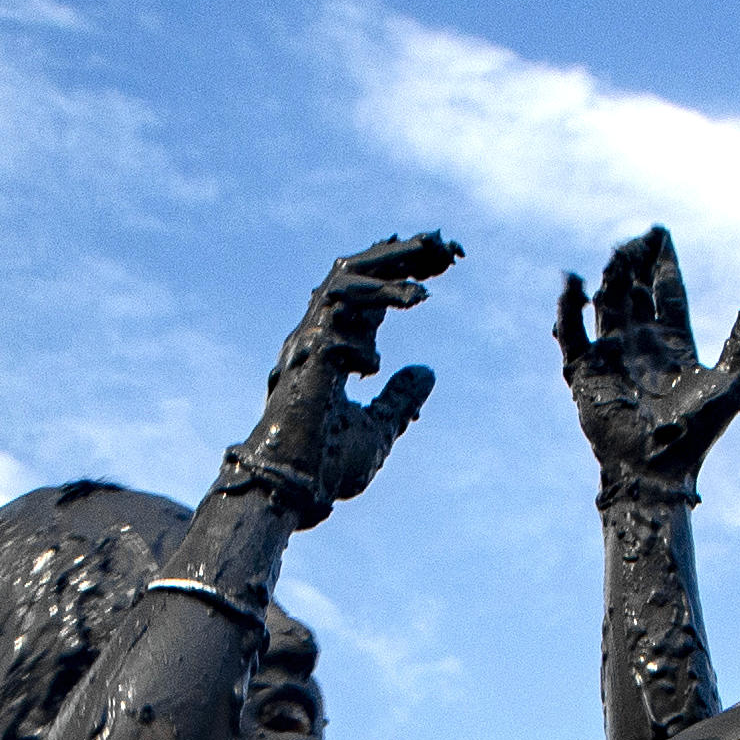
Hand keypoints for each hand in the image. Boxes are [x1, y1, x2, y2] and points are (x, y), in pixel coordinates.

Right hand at [224, 232, 452, 522]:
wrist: (294, 493)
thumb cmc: (326, 466)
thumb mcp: (378, 430)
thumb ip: (398, 399)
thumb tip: (426, 371)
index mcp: (331, 350)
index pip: (367, 296)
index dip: (402, 274)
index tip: (443, 264)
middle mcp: (316, 338)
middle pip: (354, 274)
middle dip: (400, 254)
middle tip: (445, 246)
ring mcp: (308, 343)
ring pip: (345, 281)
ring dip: (390, 267)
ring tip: (430, 268)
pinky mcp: (309, 355)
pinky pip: (342, 311)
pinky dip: (377, 304)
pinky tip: (404, 316)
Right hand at [552, 228, 739, 501]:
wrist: (658, 472)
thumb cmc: (697, 436)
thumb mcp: (730, 385)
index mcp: (674, 343)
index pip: (667, 291)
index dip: (663, 262)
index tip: (660, 231)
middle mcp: (641, 344)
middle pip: (633, 290)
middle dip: (633, 262)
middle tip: (635, 237)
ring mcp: (612, 356)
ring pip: (606, 305)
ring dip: (609, 278)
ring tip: (615, 255)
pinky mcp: (585, 373)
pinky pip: (572, 335)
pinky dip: (568, 310)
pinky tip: (575, 284)